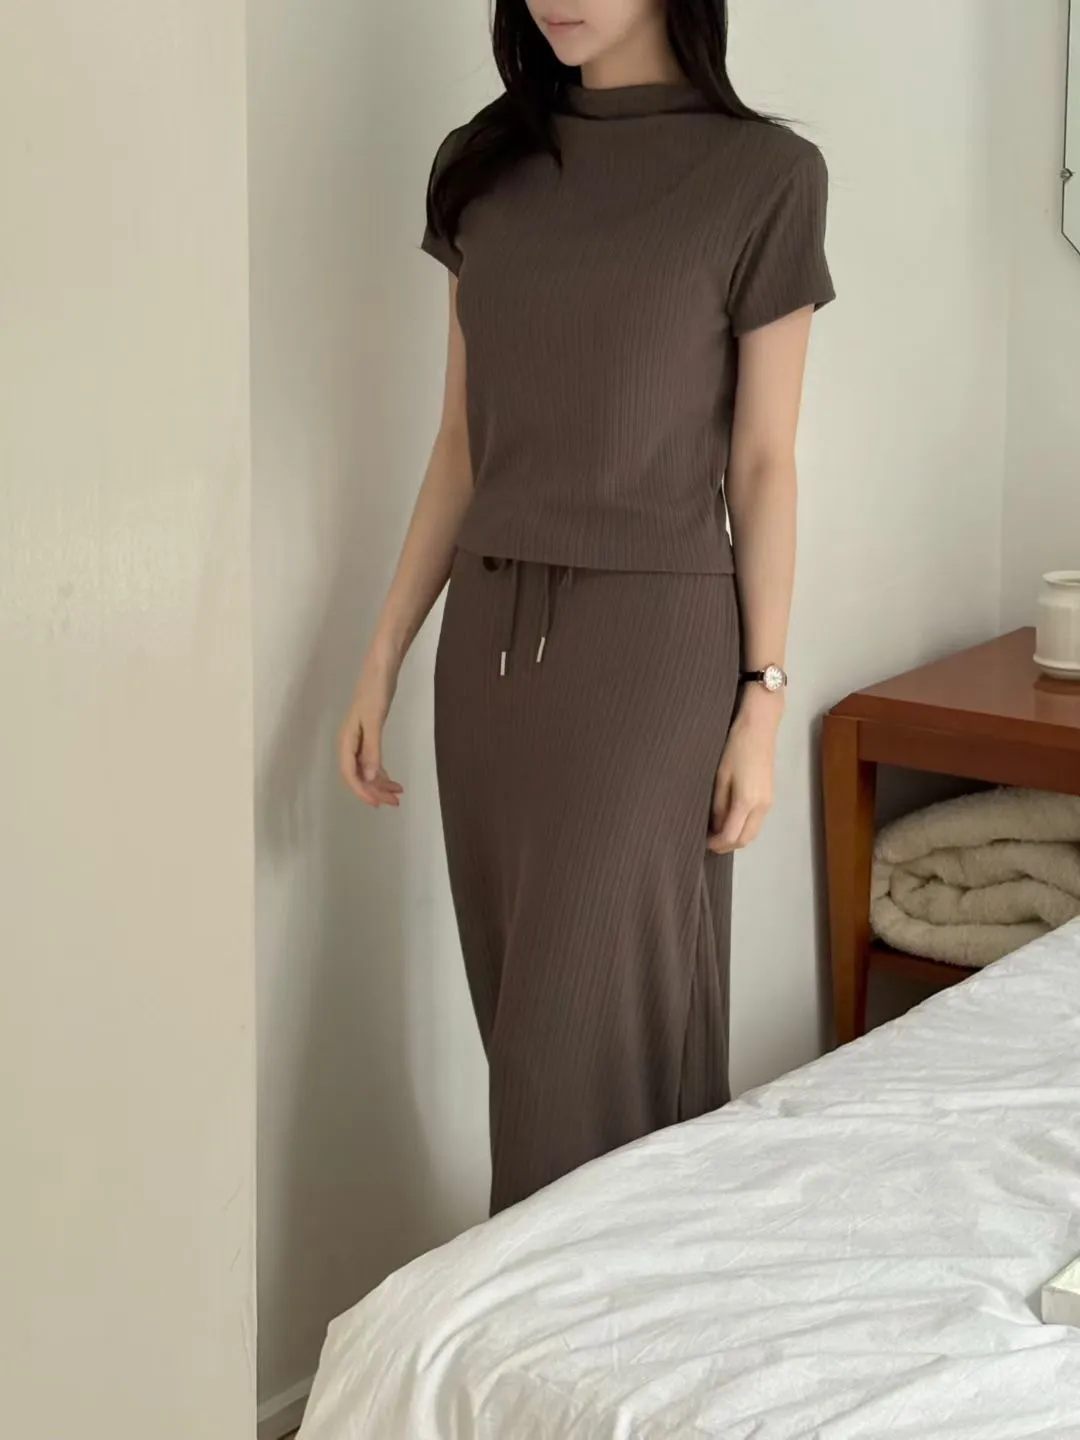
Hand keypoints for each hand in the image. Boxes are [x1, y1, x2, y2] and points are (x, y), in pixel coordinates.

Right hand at [338, 652, 402, 807]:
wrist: (381, 666)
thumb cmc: (376, 690)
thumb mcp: (374, 721)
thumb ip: (372, 750)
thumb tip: (368, 777)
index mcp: (346, 740)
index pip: (350, 774)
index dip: (363, 791)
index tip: (379, 803)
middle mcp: (349, 743)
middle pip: (358, 775)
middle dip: (374, 791)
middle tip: (394, 802)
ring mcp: (359, 739)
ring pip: (365, 770)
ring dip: (379, 783)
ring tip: (397, 794)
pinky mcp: (369, 734)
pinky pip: (371, 760)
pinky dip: (381, 771)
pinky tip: (392, 779)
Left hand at [707, 692, 780, 853]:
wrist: (759, 727)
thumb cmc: (735, 748)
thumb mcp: (720, 777)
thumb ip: (718, 804)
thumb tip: (716, 825)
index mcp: (747, 802)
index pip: (732, 835)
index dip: (717, 844)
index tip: (703, 843)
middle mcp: (762, 807)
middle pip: (746, 839)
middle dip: (728, 845)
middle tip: (710, 843)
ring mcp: (769, 802)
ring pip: (753, 831)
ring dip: (737, 837)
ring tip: (718, 833)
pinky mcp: (770, 796)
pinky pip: (757, 821)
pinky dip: (744, 827)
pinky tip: (731, 820)